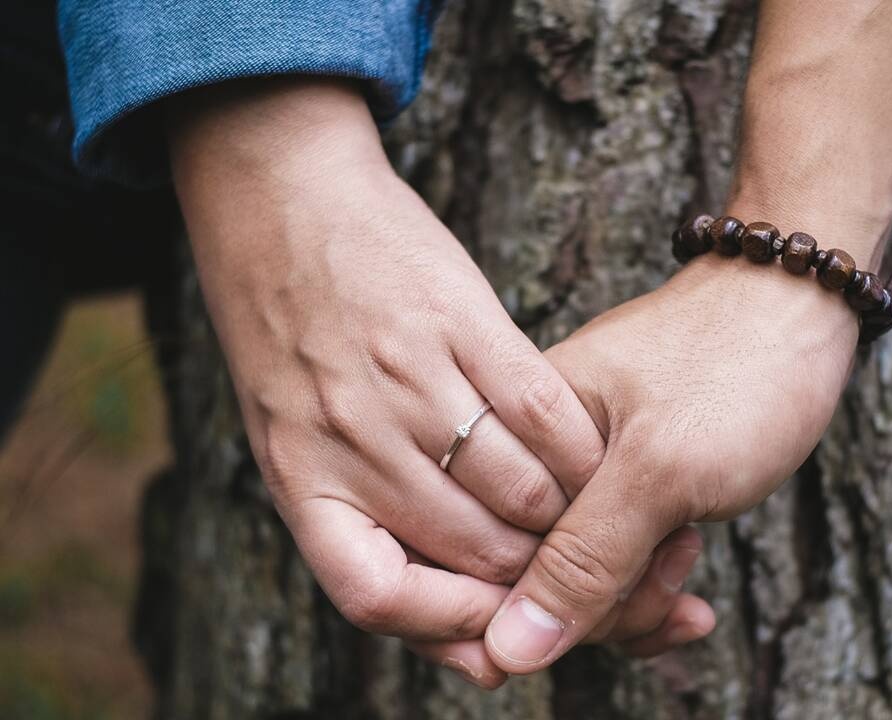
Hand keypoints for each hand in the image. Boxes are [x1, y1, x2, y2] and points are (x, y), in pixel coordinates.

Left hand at [167, 77, 709, 686]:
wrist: (280, 195)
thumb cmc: (287, 326)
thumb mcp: (288, 433)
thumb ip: (352, 515)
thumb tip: (446, 619)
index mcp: (299, 474)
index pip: (375, 593)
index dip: (447, 629)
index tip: (498, 631)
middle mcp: (350, 435)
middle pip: (472, 551)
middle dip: (539, 580)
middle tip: (579, 574)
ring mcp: (406, 378)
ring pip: (522, 492)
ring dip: (573, 519)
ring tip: (595, 517)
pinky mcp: (460, 322)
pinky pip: (545, 413)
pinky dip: (584, 452)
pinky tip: (599, 458)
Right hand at [484, 252, 858, 672]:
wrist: (799, 306)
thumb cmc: (735, 365)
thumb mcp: (662, 469)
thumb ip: (583, 558)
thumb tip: (507, 649)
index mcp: (515, 434)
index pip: (488, 562)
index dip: (551, 606)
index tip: (627, 593)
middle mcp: (533, 458)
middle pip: (530, 583)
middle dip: (608, 604)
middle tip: (675, 562)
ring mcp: (575, 476)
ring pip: (575, 583)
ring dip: (638, 597)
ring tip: (690, 549)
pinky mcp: (616, 488)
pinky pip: (609, 566)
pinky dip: (648, 589)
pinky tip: (689, 597)